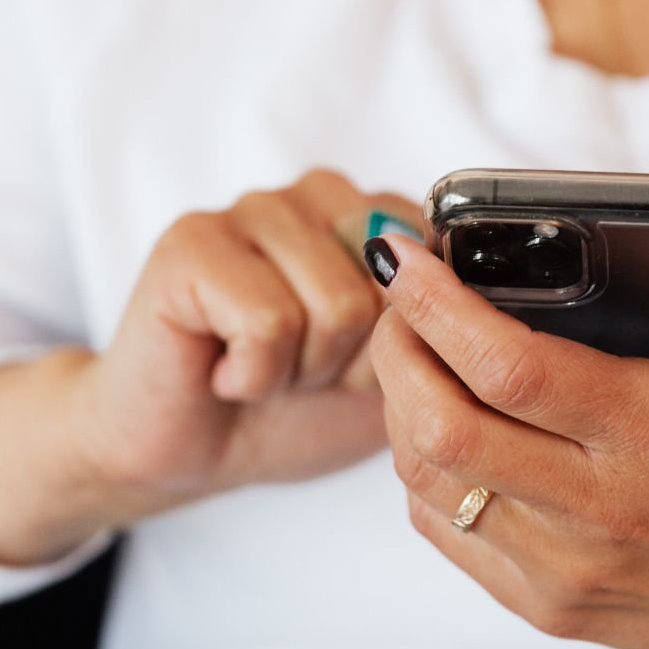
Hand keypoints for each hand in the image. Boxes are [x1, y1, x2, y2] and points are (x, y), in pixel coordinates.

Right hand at [0, 168, 417, 563]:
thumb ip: (437, 325)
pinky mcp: (191, 241)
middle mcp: (315, 194)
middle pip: (392, 289)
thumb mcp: (394, 375)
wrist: (189, 453)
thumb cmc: (293, 409)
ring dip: (301, 370)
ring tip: (263, 367)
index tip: (354, 363)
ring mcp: (251, 207)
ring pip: (336, 305)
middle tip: (301, 369)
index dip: (403, 343)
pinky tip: (224, 370)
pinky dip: (254, 374)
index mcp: (373, 214)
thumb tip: (458, 293)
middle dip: (355, 360)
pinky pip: (269, 321)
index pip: (439, 266)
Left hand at [366, 192, 648, 648]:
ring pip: (430, 486)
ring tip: (411, 354)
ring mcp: (571, 568)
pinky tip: (439, 429)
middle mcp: (606, 508)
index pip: (511, 367)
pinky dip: (423, 477)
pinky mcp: (552, 609)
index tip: (406, 254)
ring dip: (399, 411)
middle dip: (396, 351)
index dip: (437, 306)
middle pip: (442, 427)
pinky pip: (448, 538)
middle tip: (399, 299)